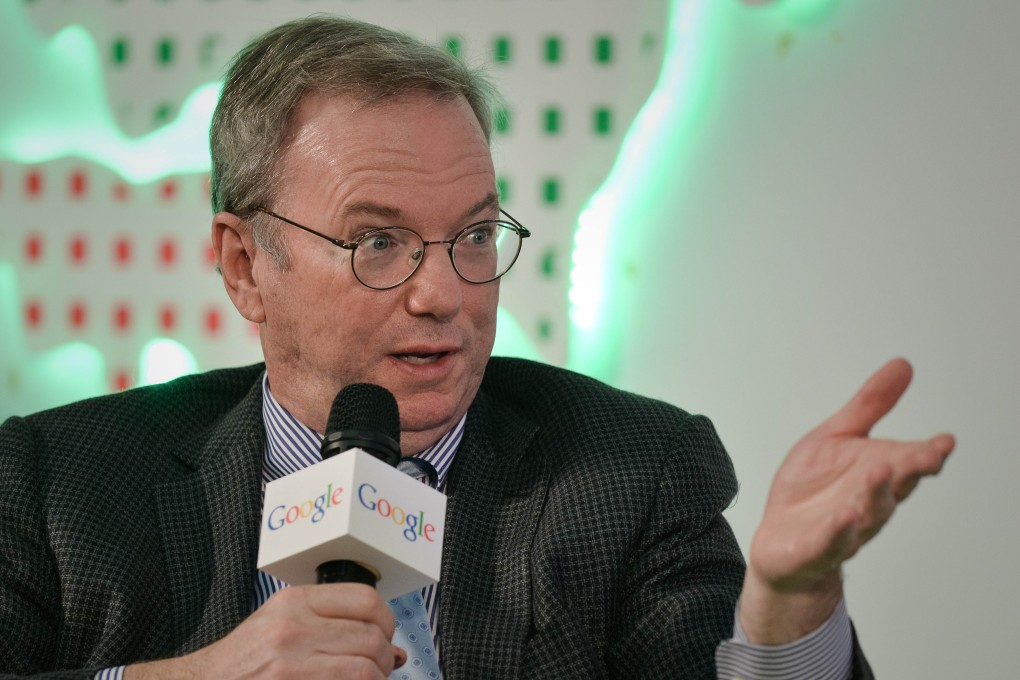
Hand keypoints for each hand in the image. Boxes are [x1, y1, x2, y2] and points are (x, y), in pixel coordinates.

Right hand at [126, 583, 405, 679]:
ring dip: (375, 679)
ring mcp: (291, 665)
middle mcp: (293, 629)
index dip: (386, 621)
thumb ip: (333, 625)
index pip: (366, 600)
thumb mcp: (281, 623)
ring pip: (365, 670)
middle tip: (379, 667)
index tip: (384, 635)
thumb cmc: (243, 659)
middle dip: (384, 657)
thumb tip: (394, 650)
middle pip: (371, 637)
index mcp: (294, 602)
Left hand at [739, 358, 954, 643]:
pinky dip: (839, 531)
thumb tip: (902, 364)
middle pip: (895, 486)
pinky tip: (843, 517)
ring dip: (876, 492)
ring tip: (881, 470)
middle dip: (911, 470)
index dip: (926, 453)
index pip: (908, 462)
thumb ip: (868, 406)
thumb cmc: (812, 488)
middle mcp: (868, 502)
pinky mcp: (816, 548)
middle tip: (927, 455)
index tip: (944, 442)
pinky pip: (830, 541)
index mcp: (876, 473)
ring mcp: (845, 528)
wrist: (782, 543)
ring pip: (867, 512)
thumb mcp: (834, 436)